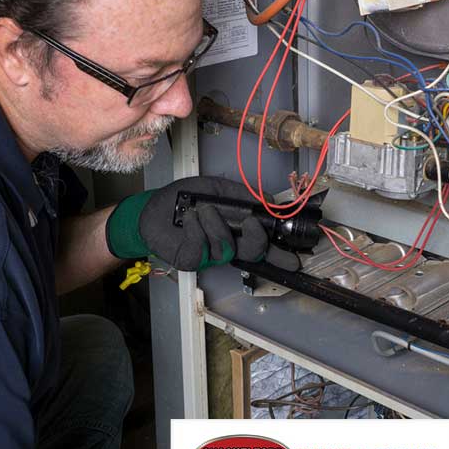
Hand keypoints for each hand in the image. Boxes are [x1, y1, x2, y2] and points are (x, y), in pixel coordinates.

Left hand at [106, 176, 299, 271]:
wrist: (153, 207)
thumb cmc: (185, 199)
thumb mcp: (217, 188)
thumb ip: (243, 194)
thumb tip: (269, 199)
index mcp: (237, 231)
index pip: (263, 246)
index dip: (280, 255)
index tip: (295, 259)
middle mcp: (227, 246)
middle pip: (252, 253)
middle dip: (257, 240)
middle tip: (252, 224)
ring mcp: (209, 256)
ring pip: (226, 249)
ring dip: (216, 225)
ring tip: (203, 210)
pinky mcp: (190, 260)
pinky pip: (200, 249)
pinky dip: (196, 230)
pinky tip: (189, 218)